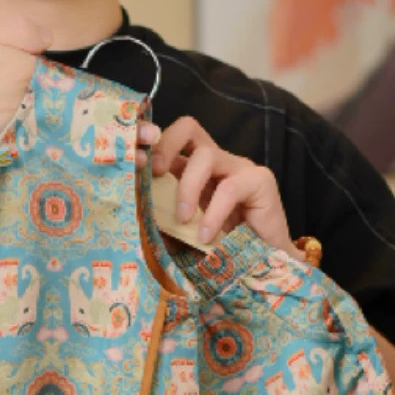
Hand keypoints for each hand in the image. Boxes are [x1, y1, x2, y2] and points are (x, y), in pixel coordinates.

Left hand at [136, 116, 303, 259]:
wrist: (261, 266)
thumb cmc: (219, 248)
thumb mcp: (181, 232)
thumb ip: (161, 219)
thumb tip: (133, 213)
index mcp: (192, 169)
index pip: (170, 140)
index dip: (150, 145)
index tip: (133, 167)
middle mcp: (215, 162)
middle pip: (188, 128)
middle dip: (165, 146)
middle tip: (155, 175)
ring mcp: (238, 167)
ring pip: (206, 156)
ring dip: (188, 188)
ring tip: (183, 220)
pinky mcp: (260, 180)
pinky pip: (230, 187)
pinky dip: (213, 213)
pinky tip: (207, 236)